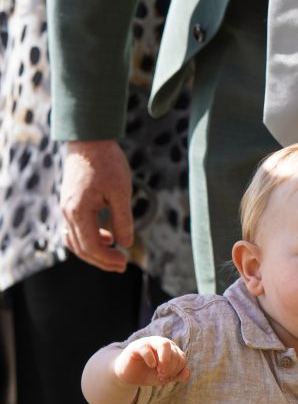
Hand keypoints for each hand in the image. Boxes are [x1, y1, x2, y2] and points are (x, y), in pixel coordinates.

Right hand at [60, 140, 133, 271]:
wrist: (88, 137)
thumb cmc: (107, 162)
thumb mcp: (121, 192)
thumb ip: (123, 220)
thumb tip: (125, 244)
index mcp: (78, 210)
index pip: (91, 246)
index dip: (107, 259)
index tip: (125, 262)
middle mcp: (67, 211)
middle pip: (81, 248)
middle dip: (102, 261)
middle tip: (122, 265)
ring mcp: (65, 208)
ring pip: (75, 242)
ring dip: (94, 253)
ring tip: (114, 255)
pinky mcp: (69, 203)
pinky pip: (74, 230)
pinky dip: (88, 240)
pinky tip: (106, 238)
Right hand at [114, 337, 190, 387]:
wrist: (129, 377)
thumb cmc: (148, 374)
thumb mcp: (165, 377)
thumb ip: (177, 375)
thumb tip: (187, 373)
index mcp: (170, 350)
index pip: (182, 358)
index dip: (177, 370)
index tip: (167, 378)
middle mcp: (161, 343)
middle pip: (175, 352)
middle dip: (171, 368)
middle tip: (162, 377)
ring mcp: (149, 342)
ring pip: (165, 344)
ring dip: (165, 361)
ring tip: (160, 372)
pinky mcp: (136, 346)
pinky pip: (147, 348)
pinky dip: (152, 359)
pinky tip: (151, 366)